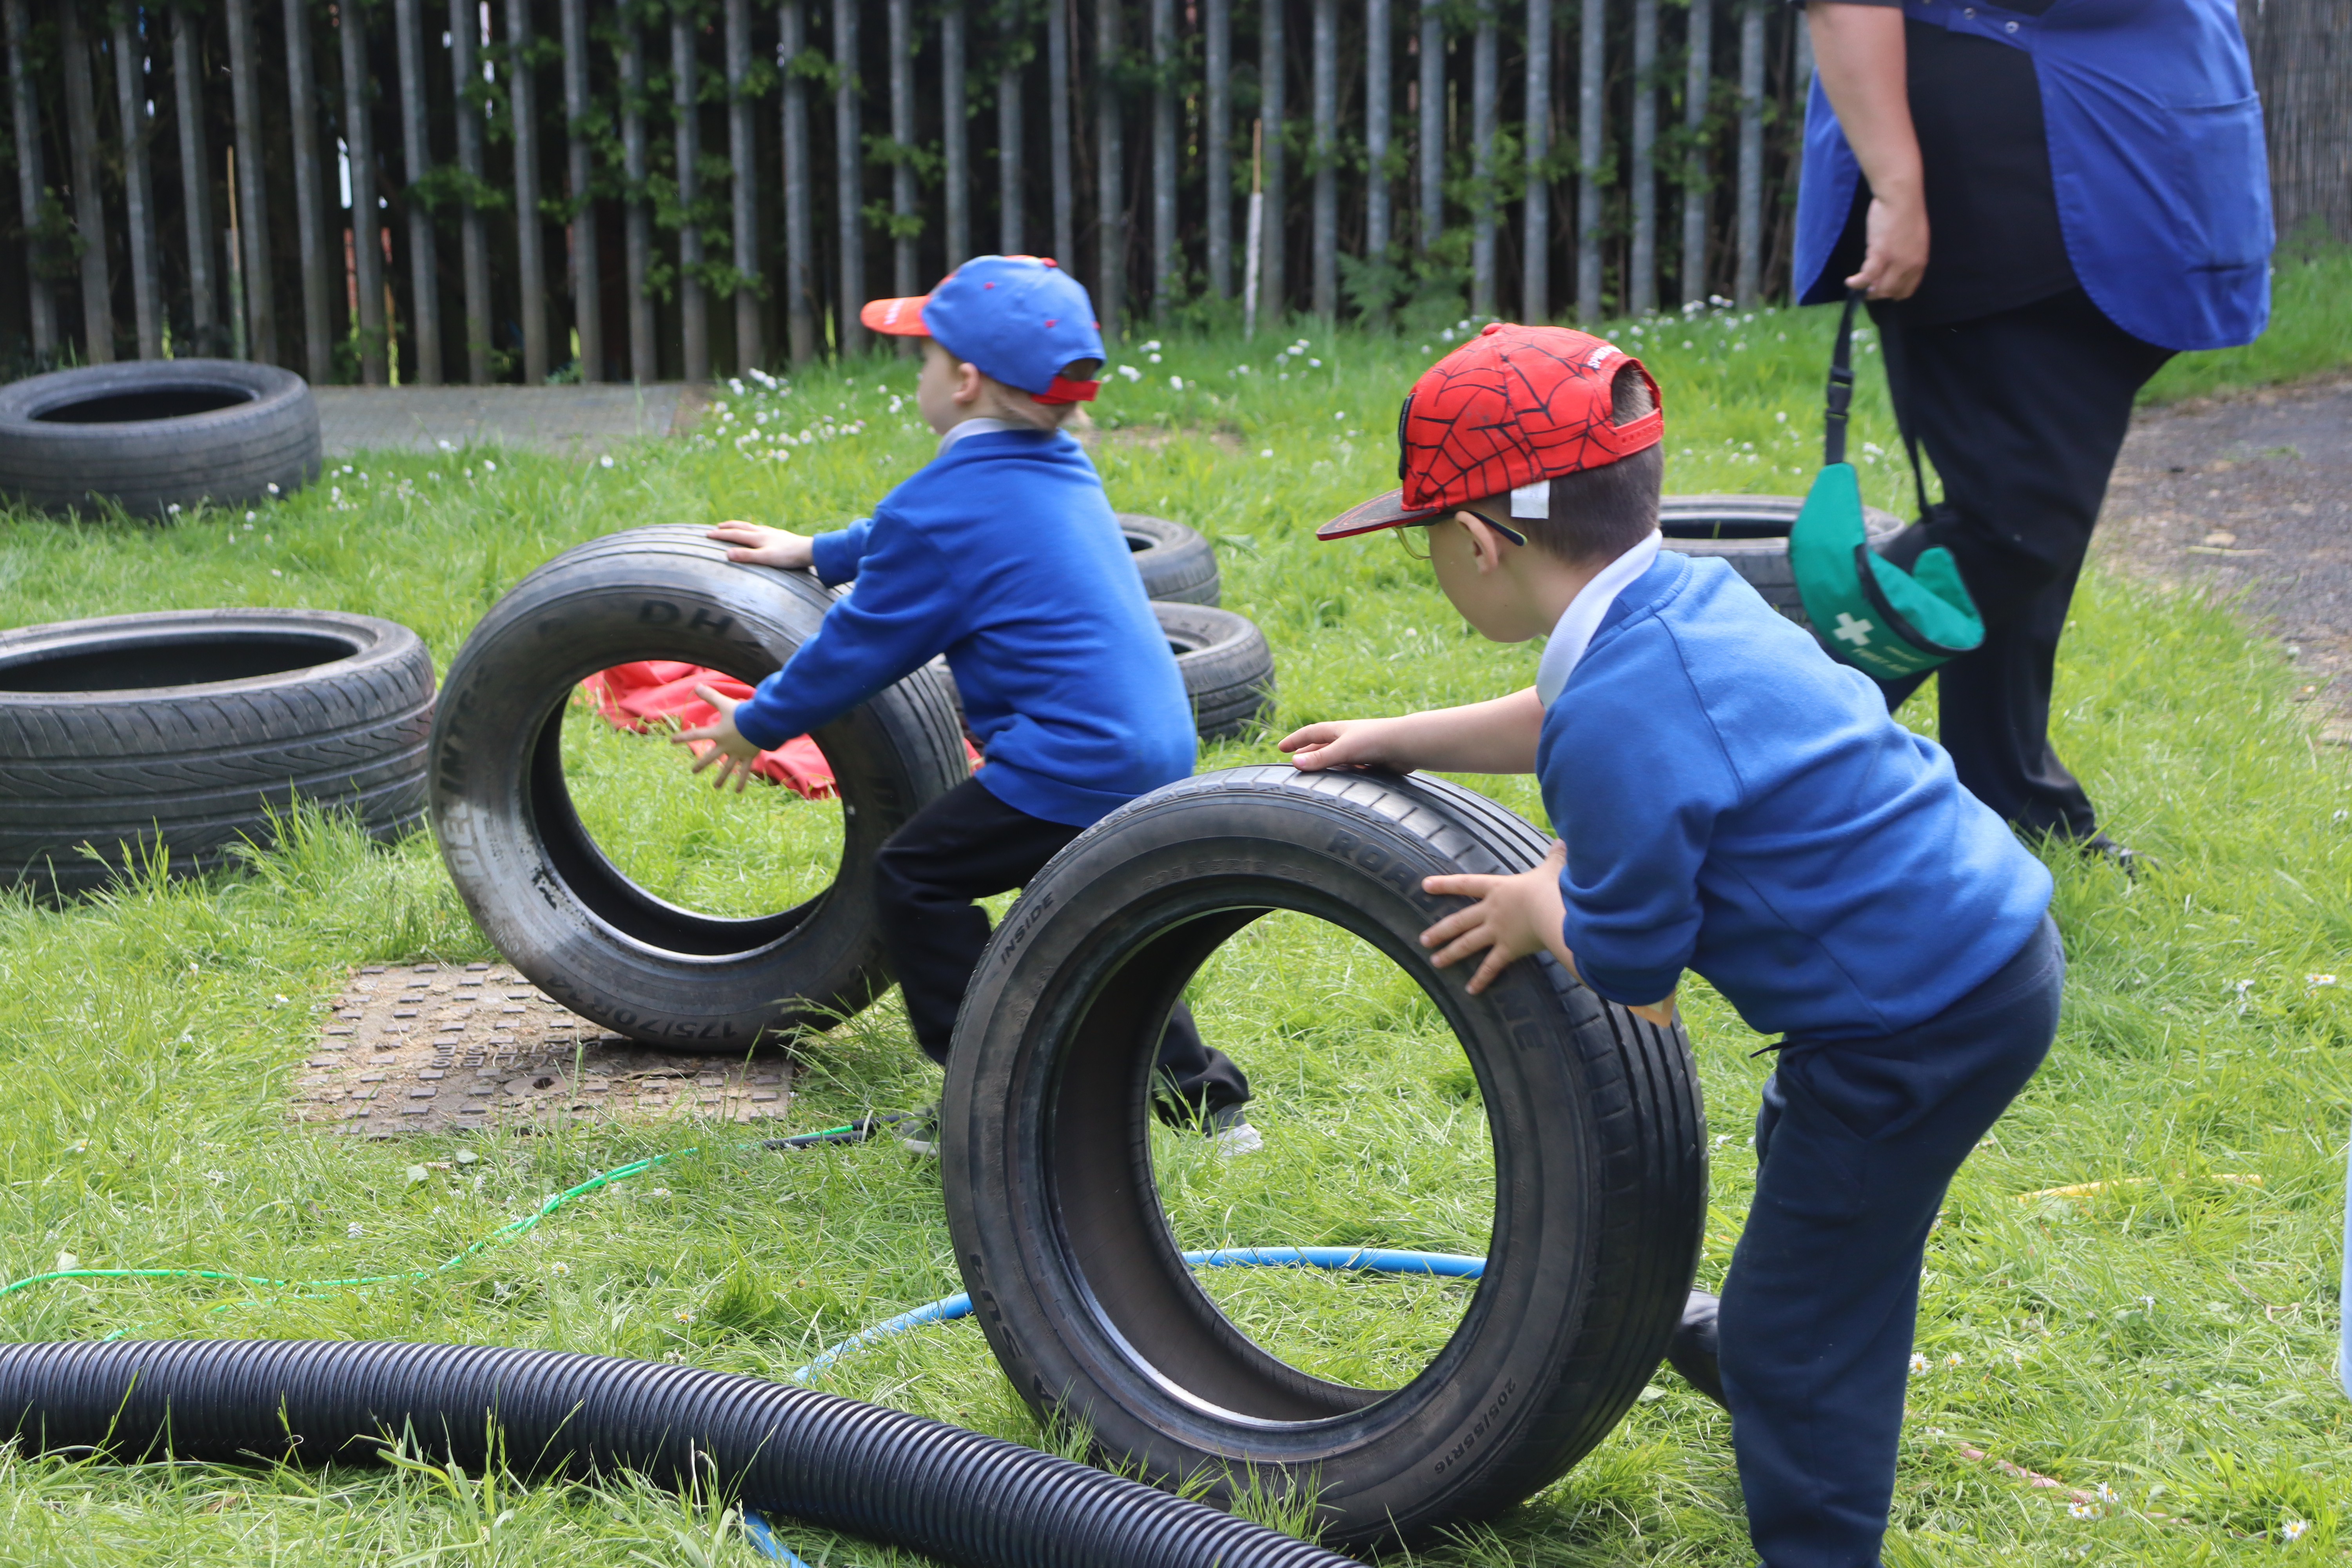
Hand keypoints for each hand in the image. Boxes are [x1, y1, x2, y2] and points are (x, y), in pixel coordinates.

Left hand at [670, 685, 763, 791]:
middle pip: (710, 757)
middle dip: (701, 764)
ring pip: (726, 768)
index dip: (683, 737)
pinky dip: (742, 781)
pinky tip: (738, 792)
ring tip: (716, 788)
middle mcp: (725, 746)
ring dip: (721, 778)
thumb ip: (711, 696)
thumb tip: (697, 686)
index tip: (672, 742)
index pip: (696, 735)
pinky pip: (744, 771)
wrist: (762, 722)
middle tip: (693, 772)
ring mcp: (737, 753)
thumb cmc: (743, 712)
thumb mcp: (725, 703)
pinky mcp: (749, 756)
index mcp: (717, 733)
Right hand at [708, 520, 814, 570]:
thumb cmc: (788, 556)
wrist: (809, 551)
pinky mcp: (780, 536)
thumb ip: (747, 556)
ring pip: (752, 527)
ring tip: (734, 526)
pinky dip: (754, 529)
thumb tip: (727, 554)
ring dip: (740, 526)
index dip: (720, 534)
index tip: (707, 534)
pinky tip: (759, 531)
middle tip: (717, 527)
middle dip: (728, 527)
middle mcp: (763, 532)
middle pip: (742, 527)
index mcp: (757, 537)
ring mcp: (772, 533)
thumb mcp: (765, 558)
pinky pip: (762, 529)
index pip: (734, 535)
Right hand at [1278, 716, 1414, 772]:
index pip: (1310, 733)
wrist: (1407, 745)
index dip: (1295, 740)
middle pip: (1323, 746)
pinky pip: (1353, 768)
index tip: (1281, 748)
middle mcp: (1348, 738)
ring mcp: (1361, 749)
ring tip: (1315, 775)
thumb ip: (1321, 759)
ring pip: (1338, 758)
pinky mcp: (1373, 761)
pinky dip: (1344, 773)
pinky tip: (1343, 782)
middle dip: (1308, 753)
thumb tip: (1295, 763)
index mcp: (1339, 730)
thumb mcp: (1343, 750)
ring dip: (1326, 765)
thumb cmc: (1375, 741)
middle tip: (1295, 762)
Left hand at [1419, 843, 1570, 993]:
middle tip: (1423, 940)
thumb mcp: (1554, 868)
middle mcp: (1492, 911)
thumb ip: (1555, 856)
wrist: (1556, 910)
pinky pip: (1491, 967)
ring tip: (1435, 962)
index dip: (1444, 885)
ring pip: (1467, 944)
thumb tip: (1564, 841)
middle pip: (1460, 921)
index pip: (1465, 883)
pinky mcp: (1508, 950)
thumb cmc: (1554, 887)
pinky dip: (1481, 979)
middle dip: (1440, 931)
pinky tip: (1470, 990)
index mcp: (1498, 888)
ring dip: (1450, 953)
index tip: (1424, 886)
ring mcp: (1497, 932)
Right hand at [1846, 190, 1927, 300]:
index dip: (1893, 294)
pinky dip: (1857, 282)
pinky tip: (1850, 281)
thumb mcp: (1914, 239)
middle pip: (1892, 291)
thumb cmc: (1906, 212)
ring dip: (1866, 291)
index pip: (1908, 288)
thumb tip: (1893, 266)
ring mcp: (1895, 261)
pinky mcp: (1880, 255)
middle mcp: (1909, 265)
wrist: (1901, 197)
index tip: (1882, 291)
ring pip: (1880, 288)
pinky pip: (1867, 277)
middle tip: (1866, 291)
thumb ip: (1907, 255)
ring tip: (1856, 285)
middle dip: (1878, 294)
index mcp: (1920, 261)